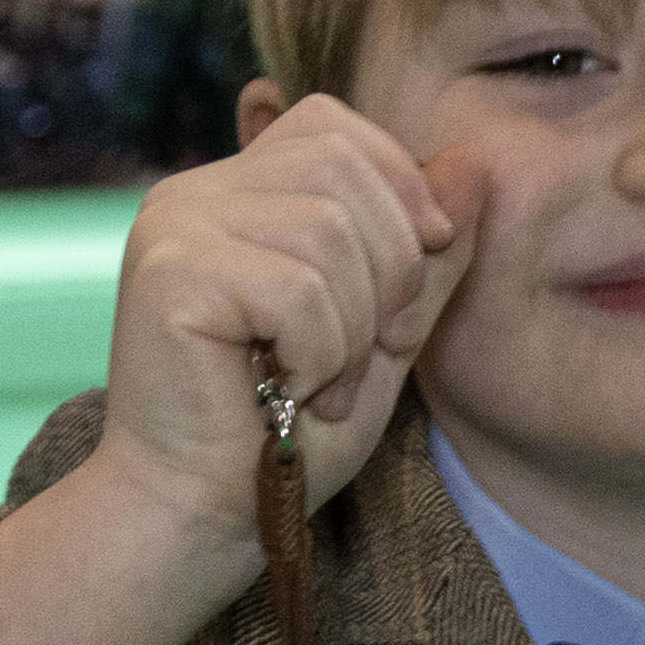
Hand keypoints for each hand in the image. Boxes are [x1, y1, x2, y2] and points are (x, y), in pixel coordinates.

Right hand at [100, 90, 484, 538]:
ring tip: (319, 387)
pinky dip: (319, 356)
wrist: (200, 518)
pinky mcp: (169, 274)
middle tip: (373, 354)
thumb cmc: (283, 437)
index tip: (426, 257)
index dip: (398, 183)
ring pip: (327, 231)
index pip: (332, 126)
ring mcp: (174, 228)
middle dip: (392, 267)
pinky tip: (284, 394)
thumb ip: (425, 257)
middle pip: (341, 167)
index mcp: (235, 195)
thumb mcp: (382, 338)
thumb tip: (475, 159)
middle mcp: (195, 195)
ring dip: (354, 330)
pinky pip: (297, 288)